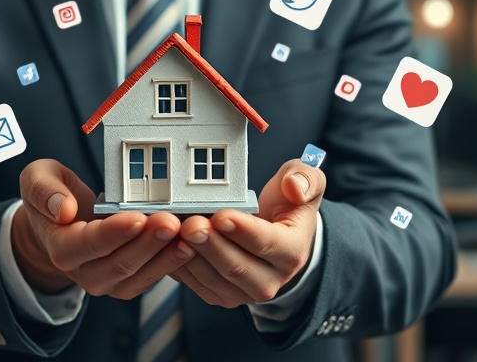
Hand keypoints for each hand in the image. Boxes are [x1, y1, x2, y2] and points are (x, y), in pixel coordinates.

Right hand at [11, 159, 195, 296]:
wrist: (61, 223)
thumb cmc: (53, 197)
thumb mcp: (37, 179)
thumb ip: (43, 190)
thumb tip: (63, 209)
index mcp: (60, 247)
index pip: (88, 244)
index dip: (114, 233)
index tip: (137, 217)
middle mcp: (83, 272)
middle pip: (119, 263)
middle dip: (148, 243)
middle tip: (171, 221)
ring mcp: (107, 281)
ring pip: (139, 275)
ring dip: (165, 255)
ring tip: (186, 233)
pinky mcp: (128, 282)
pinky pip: (151, 278)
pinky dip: (171, 262)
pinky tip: (188, 243)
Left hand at [170, 159, 325, 307]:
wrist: (279, 236)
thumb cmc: (287, 206)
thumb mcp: (307, 185)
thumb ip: (306, 179)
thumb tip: (295, 186)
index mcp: (293, 252)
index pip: (267, 243)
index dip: (243, 230)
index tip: (222, 215)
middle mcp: (271, 279)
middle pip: (236, 266)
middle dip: (210, 244)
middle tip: (190, 224)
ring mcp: (244, 291)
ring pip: (213, 278)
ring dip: (191, 256)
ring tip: (174, 232)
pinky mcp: (221, 295)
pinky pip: (197, 285)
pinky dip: (180, 265)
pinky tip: (168, 244)